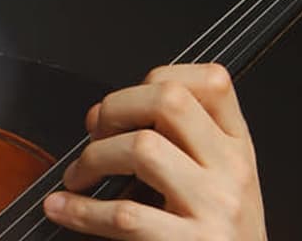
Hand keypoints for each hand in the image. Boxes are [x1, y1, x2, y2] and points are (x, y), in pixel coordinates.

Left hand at [42, 63, 266, 239]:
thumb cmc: (219, 237)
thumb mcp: (218, 181)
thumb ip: (180, 143)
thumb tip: (104, 116)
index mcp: (237, 148)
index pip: (212, 81)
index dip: (160, 78)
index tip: (128, 102)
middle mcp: (231, 170)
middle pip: (169, 100)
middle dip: (115, 108)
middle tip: (95, 134)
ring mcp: (215, 207)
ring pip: (143, 148)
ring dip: (94, 158)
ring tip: (80, 177)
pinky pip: (125, 215)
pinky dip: (81, 210)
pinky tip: (64, 208)